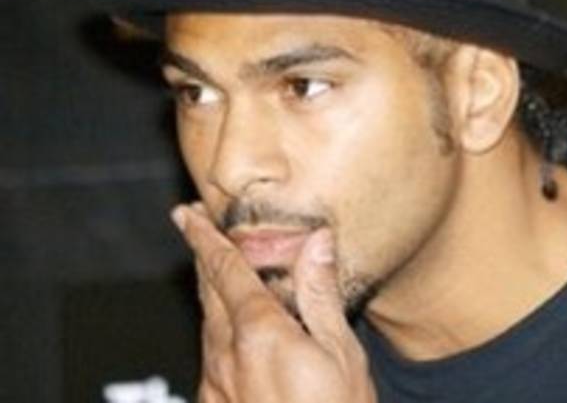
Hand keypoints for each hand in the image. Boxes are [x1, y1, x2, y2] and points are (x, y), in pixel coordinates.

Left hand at [171, 203, 377, 402]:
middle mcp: (228, 356)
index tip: (189, 215)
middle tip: (192, 227)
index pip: (226, 272)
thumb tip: (315, 241)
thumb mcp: (342, 353)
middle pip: (207, 293)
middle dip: (200, 256)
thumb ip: (320, 294)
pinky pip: (210, 356)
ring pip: (206, 324)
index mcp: (260, 333)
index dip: (206, 239)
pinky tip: (228, 332)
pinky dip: (216, 329)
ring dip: (207, 291)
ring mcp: (218, 386)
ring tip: (213, 270)